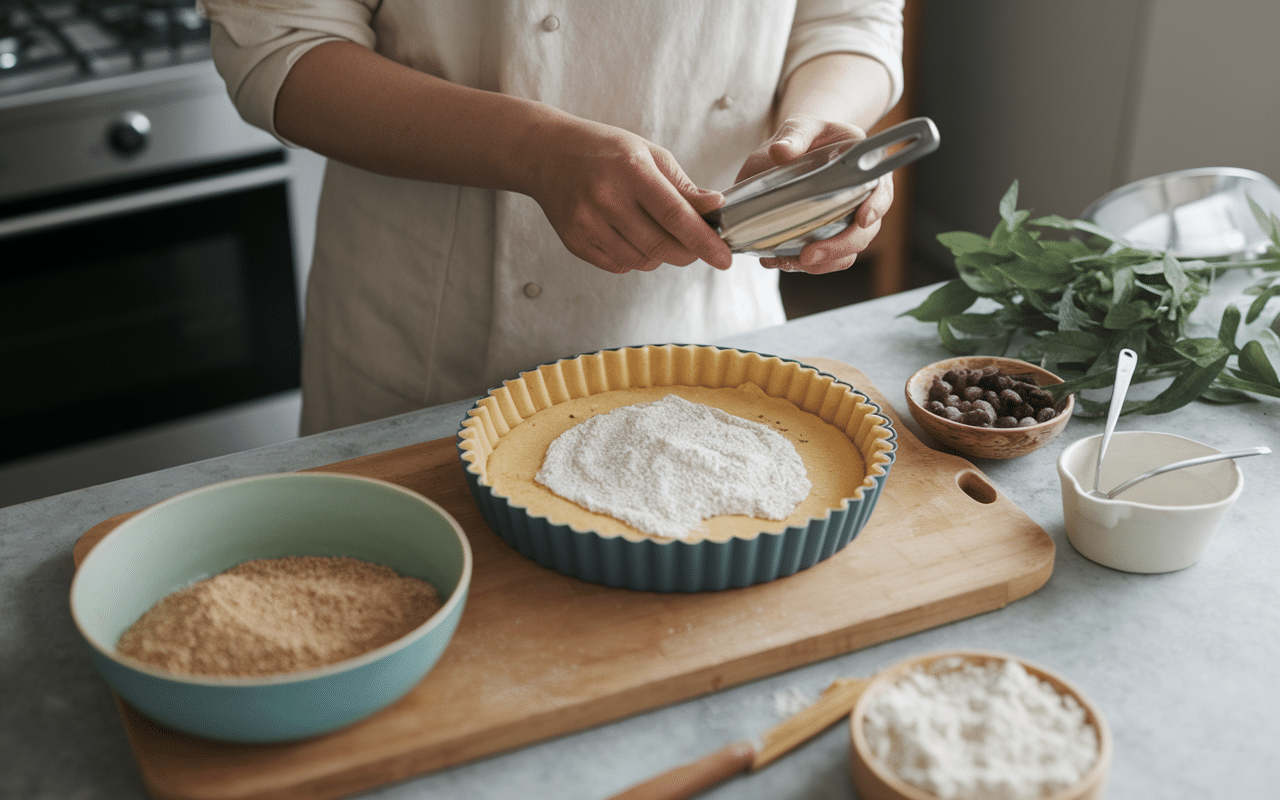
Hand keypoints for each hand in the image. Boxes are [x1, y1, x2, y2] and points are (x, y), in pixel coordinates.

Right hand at [525, 116, 732, 273]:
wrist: (546, 154)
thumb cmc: (604, 151)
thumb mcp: (648, 154)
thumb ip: (682, 186)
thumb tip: (715, 209)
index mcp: (631, 171)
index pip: (676, 216)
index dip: (704, 241)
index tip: (723, 257)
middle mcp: (606, 199)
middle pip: (661, 246)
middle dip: (688, 253)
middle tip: (697, 247)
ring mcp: (587, 224)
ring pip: (642, 260)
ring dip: (661, 255)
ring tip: (658, 232)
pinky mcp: (575, 242)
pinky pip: (620, 265)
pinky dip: (635, 258)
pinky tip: (631, 235)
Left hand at [735, 114, 893, 274]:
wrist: (793, 154)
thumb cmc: (807, 137)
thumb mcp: (801, 127)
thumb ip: (794, 136)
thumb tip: (780, 152)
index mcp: (866, 170)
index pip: (882, 192)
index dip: (876, 207)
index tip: (862, 219)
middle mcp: (862, 201)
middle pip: (864, 233)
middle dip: (838, 248)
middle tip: (808, 256)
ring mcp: (844, 223)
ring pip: (844, 253)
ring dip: (820, 264)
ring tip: (788, 262)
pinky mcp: (825, 238)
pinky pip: (823, 260)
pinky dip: (801, 265)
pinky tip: (778, 260)